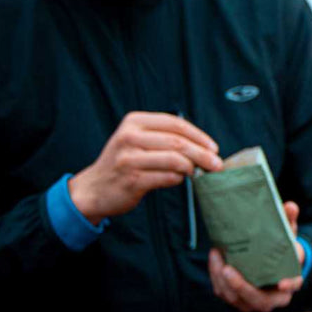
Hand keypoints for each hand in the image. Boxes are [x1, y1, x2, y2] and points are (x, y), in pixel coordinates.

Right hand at [69, 112, 221, 223]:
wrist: (94, 189)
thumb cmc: (124, 163)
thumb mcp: (137, 140)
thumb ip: (164, 138)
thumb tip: (205, 148)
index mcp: (134, 122)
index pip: (175, 124)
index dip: (199, 136)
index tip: (214, 147)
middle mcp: (129, 137)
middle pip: (178, 142)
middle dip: (203, 154)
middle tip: (217, 164)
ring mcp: (129, 159)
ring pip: (175, 160)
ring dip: (192, 167)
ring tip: (197, 172)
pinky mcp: (132, 179)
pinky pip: (167, 177)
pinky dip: (178, 179)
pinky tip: (178, 179)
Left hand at [208, 201, 304, 311]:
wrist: (269, 265)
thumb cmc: (281, 251)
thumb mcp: (287, 235)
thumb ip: (289, 221)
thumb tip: (290, 205)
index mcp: (291, 282)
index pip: (293, 285)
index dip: (289, 284)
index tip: (281, 283)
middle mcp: (274, 298)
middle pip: (259, 300)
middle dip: (241, 287)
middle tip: (227, 269)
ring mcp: (254, 303)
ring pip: (237, 299)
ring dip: (223, 281)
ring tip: (216, 256)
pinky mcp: (238, 300)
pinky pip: (225, 294)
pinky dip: (217, 279)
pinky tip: (214, 260)